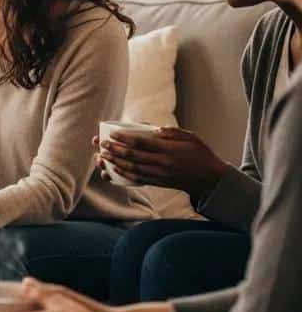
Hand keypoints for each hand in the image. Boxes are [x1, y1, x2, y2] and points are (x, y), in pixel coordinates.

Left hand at [95, 128, 226, 198]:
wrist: (210, 178)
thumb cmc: (200, 154)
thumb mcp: (191, 137)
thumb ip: (173, 132)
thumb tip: (155, 129)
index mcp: (168, 150)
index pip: (141, 143)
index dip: (124, 139)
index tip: (112, 134)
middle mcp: (162, 163)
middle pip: (132, 156)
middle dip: (114, 150)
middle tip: (101, 144)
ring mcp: (159, 174)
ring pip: (132, 168)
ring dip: (115, 162)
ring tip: (102, 156)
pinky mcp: (159, 182)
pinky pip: (138, 178)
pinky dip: (124, 173)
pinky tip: (114, 169)